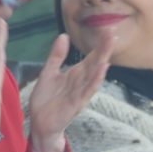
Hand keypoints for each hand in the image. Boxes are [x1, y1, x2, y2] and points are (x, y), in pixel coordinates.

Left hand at [23, 30, 112, 151]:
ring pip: (94, 76)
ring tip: (109, 49)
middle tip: (113, 33)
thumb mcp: (49, 72)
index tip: (108, 29)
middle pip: (95, 63)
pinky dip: (95, 80)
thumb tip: (64, 35)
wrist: (39, 122)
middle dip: (104, 49)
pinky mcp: (76, 103)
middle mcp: (82, 82)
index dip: (99, 44)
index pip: (90, 56)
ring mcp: (81, 93)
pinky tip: (102, 70)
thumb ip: (57, 56)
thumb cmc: (47, 98)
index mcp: (76, 74)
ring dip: (101, 63)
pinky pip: (87, 90)